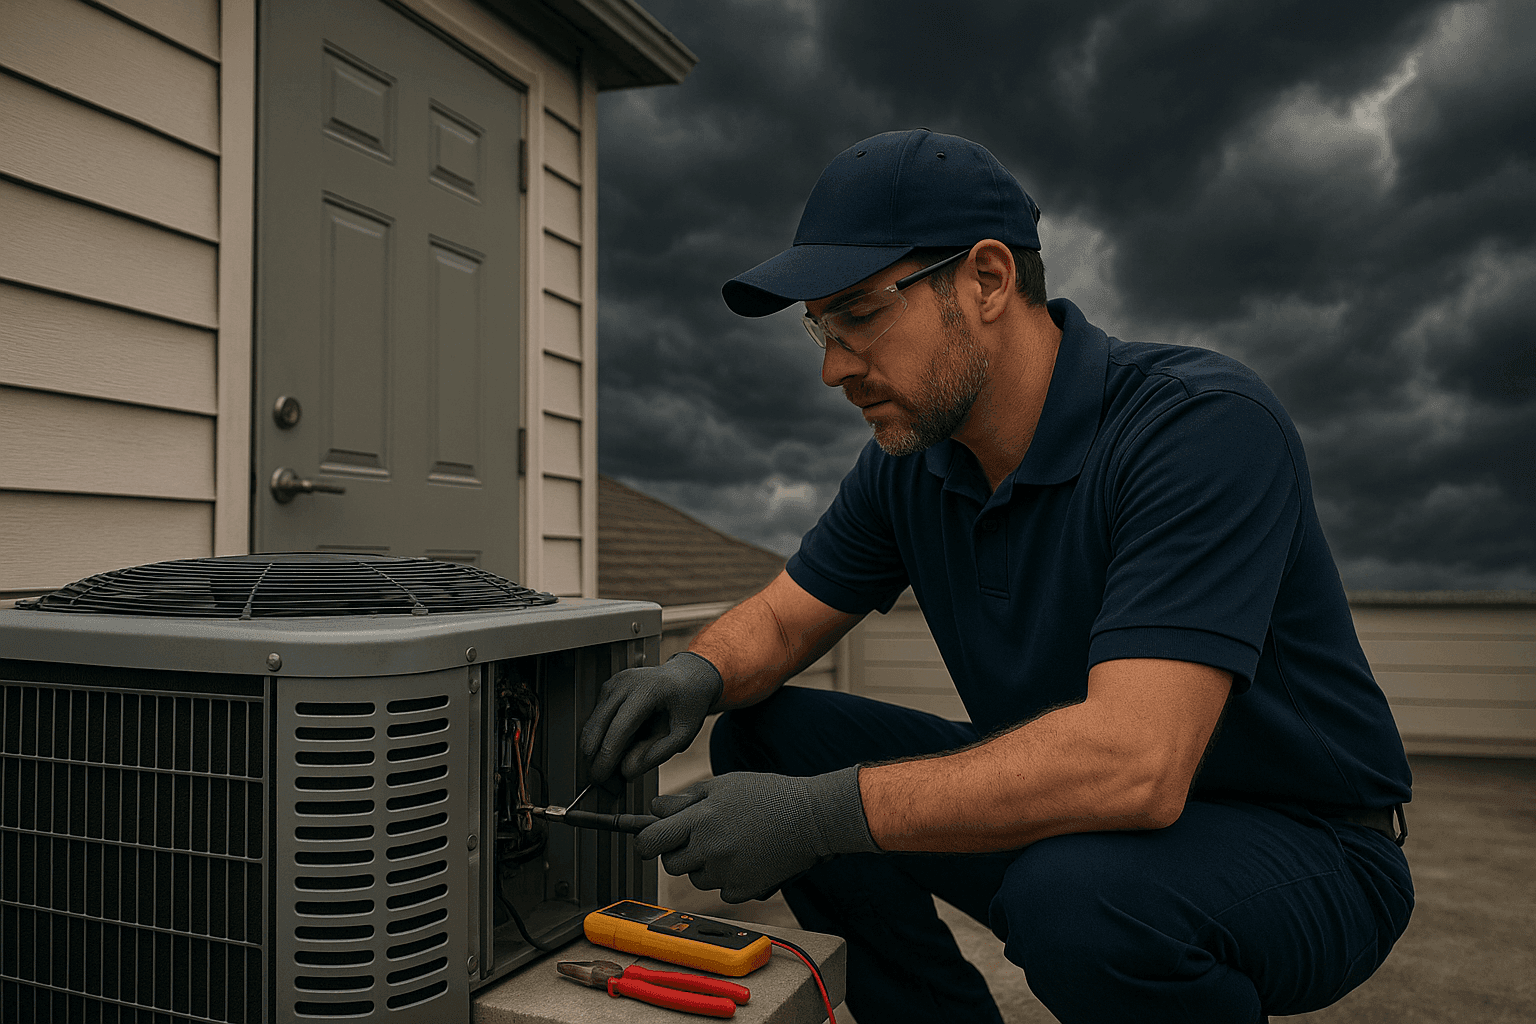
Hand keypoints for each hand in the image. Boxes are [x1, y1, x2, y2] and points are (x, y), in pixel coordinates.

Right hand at [580, 652, 723, 782]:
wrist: (689, 676)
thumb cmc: (690, 703)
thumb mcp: (685, 732)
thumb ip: (659, 753)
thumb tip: (627, 772)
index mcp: (648, 690)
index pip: (618, 728)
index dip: (606, 757)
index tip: (602, 779)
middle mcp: (626, 683)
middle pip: (598, 725)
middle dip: (594, 757)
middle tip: (600, 781)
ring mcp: (615, 683)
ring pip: (592, 722)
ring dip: (594, 749)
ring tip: (608, 769)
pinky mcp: (609, 687)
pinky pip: (596, 717)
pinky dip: (599, 737)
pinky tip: (613, 749)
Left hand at [635, 767, 878, 902]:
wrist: (812, 818)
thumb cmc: (768, 795)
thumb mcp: (724, 785)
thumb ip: (685, 799)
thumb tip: (654, 809)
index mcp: (700, 820)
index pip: (650, 841)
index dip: (646, 840)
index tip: (651, 839)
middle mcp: (709, 850)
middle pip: (670, 864)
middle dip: (678, 852)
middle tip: (699, 837)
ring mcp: (726, 874)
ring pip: (696, 878)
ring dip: (705, 866)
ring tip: (732, 843)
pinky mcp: (743, 891)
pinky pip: (722, 891)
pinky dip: (729, 879)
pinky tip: (748, 858)